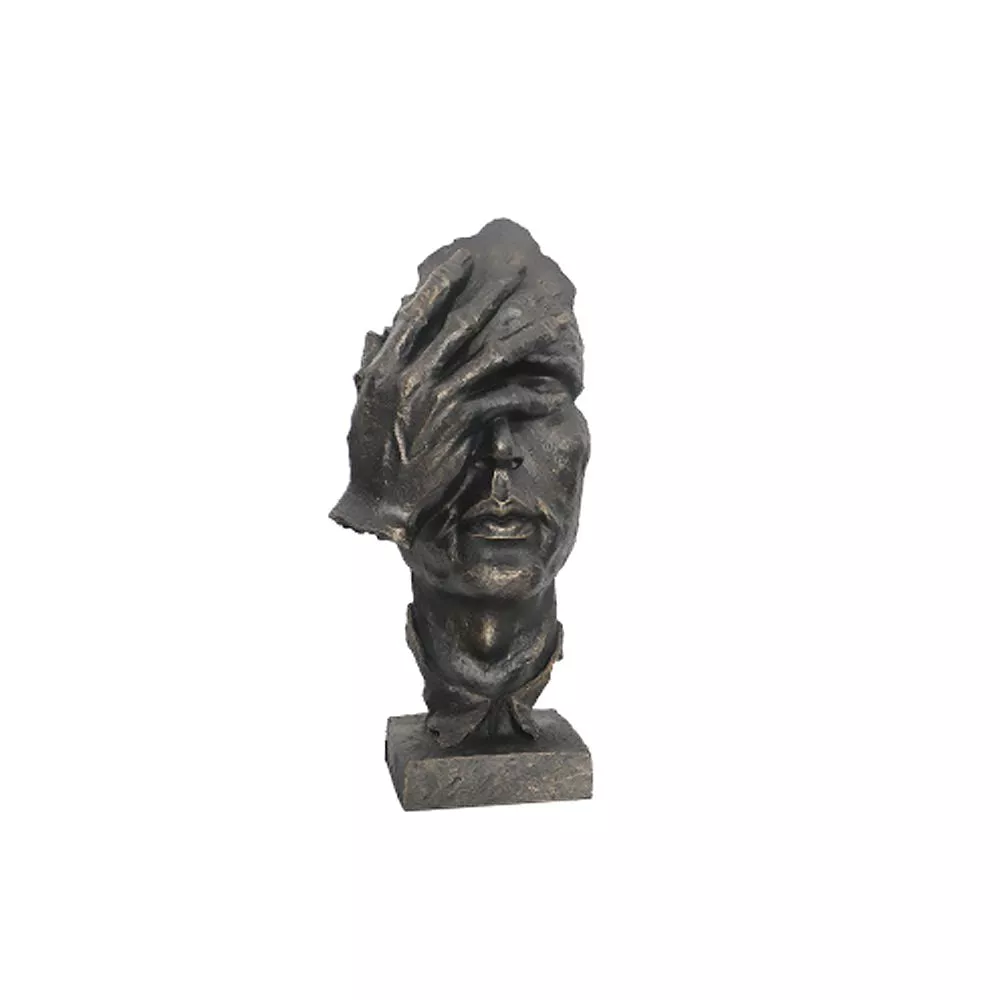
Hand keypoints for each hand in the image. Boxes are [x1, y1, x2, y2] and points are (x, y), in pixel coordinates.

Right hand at [330, 249, 570, 544]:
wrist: (379, 499)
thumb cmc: (369, 454)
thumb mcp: (364, 404)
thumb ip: (371, 364)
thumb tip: (377, 332)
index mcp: (386, 366)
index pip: (418, 313)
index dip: (443, 282)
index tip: (464, 258)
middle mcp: (413, 375)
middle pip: (462, 326)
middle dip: (494, 295)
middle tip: (520, 271)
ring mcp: (439, 397)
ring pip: (493, 358)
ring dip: (529, 339)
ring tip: (557, 324)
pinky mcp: (461, 424)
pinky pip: (504, 401)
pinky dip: (530, 397)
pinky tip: (553, 394)